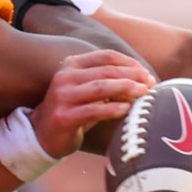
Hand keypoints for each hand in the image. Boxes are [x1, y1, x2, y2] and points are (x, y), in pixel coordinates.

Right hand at [31, 49, 155, 158]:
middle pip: (106, 71)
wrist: (42, 135)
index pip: (106, 57)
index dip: (129, 63)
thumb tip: (144, 80)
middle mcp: (65, 77)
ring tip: (143, 93)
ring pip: (101, 88)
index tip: (145, 73)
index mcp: (71, 65)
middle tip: (149, 84)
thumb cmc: (73, 110)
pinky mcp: (64, 117)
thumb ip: (108, 81)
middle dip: (132, 76)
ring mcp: (63, 97)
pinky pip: (93, 110)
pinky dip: (112, 109)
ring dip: (126, 89)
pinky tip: (126, 110)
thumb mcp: (87, 90)